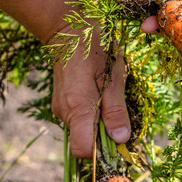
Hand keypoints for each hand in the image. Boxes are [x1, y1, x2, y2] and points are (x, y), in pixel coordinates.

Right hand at [51, 26, 129, 157]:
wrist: (69, 30)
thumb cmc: (95, 50)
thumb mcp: (113, 78)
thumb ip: (116, 111)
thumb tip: (121, 139)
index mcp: (77, 109)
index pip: (82, 150)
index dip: (100, 151)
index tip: (116, 139)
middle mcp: (63, 112)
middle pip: (84, 140)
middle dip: (103, 134)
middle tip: (116, 109)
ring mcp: (59, 107)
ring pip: (82, 129)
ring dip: (98, 121)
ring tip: (106, 95)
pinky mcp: (60, 102)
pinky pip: (77, 118)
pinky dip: (90, 113)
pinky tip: (97, 92)